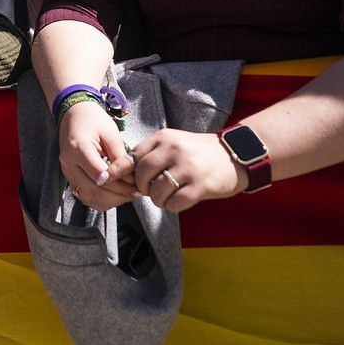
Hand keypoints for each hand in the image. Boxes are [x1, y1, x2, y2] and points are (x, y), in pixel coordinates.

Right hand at [57, 101, 134, 210]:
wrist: (74, 114)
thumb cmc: (94, 120)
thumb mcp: (111, 133)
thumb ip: (120, 156)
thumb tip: (130, 180)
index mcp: (78, 149)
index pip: (100, 175)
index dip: (120, 184)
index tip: (136, 185)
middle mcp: (68, 163)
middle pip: (93, 190)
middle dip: (117, 195)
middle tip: (135, 193)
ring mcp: (66, 171)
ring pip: (88, 197)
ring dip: (110, 201)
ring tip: (127, 195)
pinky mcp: (69, 177)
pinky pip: (84, 196)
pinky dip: (100, 200)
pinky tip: (114, 196)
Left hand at [130, 128, 245, 211]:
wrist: (236, 156)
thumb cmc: (199, 153)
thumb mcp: (174, 144)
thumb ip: (152, 154)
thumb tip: (124, 172)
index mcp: (164, 138)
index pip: (133, 155)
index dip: (119, 170)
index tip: (107, 179)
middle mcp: (174, 150)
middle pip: (142, 175)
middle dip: (142, 188)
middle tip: (151, 190)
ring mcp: (188, 167)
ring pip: (157, 192)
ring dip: (158, 200)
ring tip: (168, 196)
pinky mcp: (200, 185)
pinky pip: (174, 203)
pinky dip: (172, 206)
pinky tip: (180, 201)